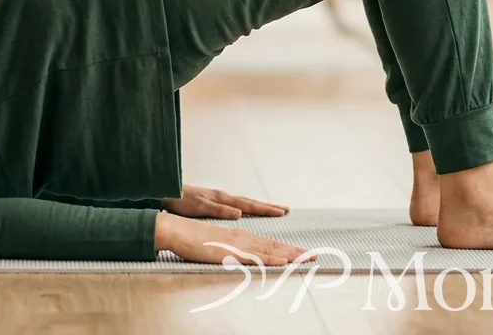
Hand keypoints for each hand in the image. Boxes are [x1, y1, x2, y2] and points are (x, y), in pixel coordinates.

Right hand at [154, 213, 313, 265]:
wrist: (177, 230)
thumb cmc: (193, 240)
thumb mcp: (217, 246)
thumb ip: (230, 250)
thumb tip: (242, 257)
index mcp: (241, 237)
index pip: (270, 244)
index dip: (288, 249)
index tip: (304, 253)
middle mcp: (244, 238)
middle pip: (275, 245)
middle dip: (296, 251)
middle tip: (315, 256)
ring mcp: (238, 244)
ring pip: (269, 250)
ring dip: (290, 254)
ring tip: (307, 257)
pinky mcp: (230, 251)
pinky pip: (254, 257)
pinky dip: (270, 259)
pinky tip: (282, 261)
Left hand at [160, 184, 289, 219]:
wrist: (165, 192)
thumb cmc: (181, 201)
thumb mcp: (200, 207)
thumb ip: (220, 210)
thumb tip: (240, 213)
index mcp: (223, 199)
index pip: (249, 205)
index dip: (266, 210)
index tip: (282, 212)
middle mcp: (224, 197)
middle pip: (251, 202)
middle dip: (268, 207)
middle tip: (286, 209)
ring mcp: (219, 198)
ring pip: (245, 203)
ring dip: (259, 207)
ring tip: (272, 209)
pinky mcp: (214, 202)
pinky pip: (236, 205)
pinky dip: (247, 207)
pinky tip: (247, 210)